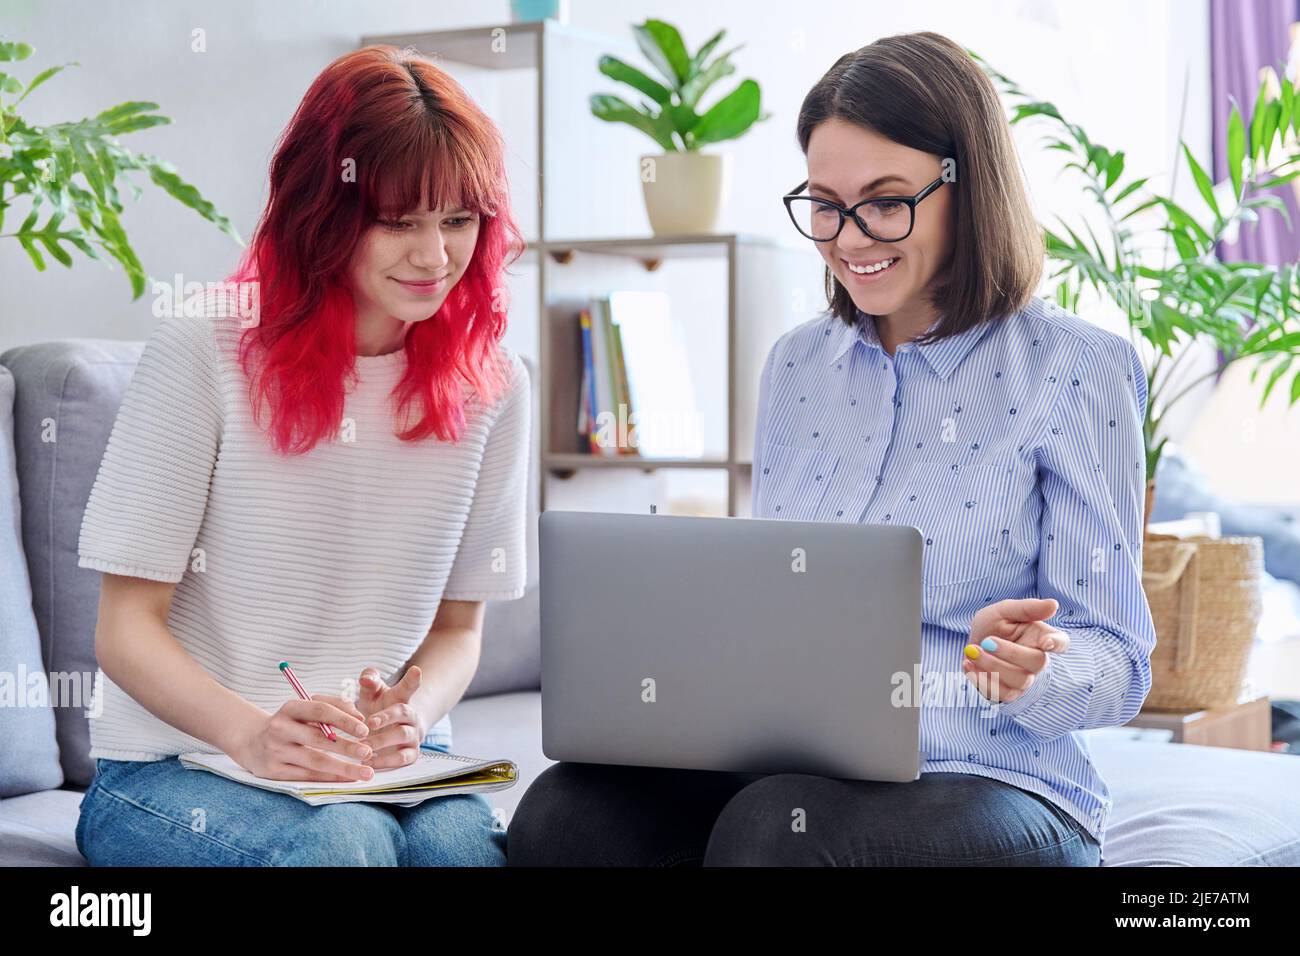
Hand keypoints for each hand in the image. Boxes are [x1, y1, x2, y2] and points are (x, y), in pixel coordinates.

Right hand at [230, 694, 374, 781]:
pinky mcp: (274, 771)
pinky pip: (307, 776)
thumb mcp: (305, 707)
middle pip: (318, 738)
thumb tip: (358, 717)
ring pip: (314, 761)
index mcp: (290, 708)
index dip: (344, 719)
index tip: (365, 729)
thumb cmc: (290, 722)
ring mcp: (276, 751)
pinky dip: (330, 778)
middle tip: (368, 752)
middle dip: (346, 746)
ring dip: (343, 768)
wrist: (251, 741)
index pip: (320, 710)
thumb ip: (333, 706)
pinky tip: (347, 779)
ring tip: (365, 772)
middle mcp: (280, 728)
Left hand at [355, 666, 428, 769]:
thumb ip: (369, 681)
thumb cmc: (378, 708)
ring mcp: (413, 734)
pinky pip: (402, 759)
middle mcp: (411, 715)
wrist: (390, 731)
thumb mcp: (372, 693)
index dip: (412, 678)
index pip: (409, 686)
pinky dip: (385, 762)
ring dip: (382, 741)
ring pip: (403, 735)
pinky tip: (368, 762)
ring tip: (363, 745)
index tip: (415, 670)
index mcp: (402, 697)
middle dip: (387, 717)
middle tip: (370, 723)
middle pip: (404, 712)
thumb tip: (365, 679)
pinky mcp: (411, 754)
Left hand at [962, 597, 1070, 704]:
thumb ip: (1027, 608)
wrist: (974, 645)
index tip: (1046, 642)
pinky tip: (968, 664)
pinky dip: (981, 679)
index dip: (1057, 643)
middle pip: (1036, 662)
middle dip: (1010, 652)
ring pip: (1018, 680)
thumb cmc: (994, 626)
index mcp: (1042, 637)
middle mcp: (1037, 661)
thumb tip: (1053, 604)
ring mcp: (1024, 680)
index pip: (1061, 642)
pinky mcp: (1007, 693)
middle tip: (987, 641)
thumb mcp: (1005, 611)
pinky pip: (1000, 694)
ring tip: (973, 651)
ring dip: (991, 665)